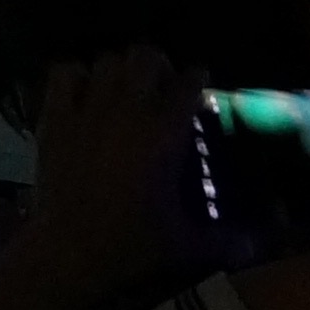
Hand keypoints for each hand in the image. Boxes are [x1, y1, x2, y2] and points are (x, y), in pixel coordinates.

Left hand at [23, 48, 205, 292]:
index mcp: (166, 132)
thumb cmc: (134, 245)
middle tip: (161, 88)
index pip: (190, 83)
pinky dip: (75, 76)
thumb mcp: (187, 243)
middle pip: (146, 56)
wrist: (70, 252)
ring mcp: (88, 110)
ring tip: (124, 91)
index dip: (197, 81)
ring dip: (118, 71)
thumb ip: (225, 241)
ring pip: (107, 60)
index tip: (198, 88)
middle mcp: (129, 110)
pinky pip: (63, 74)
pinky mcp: (54, 119)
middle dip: (158, 66)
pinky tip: (83, 94)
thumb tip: (255, 247)